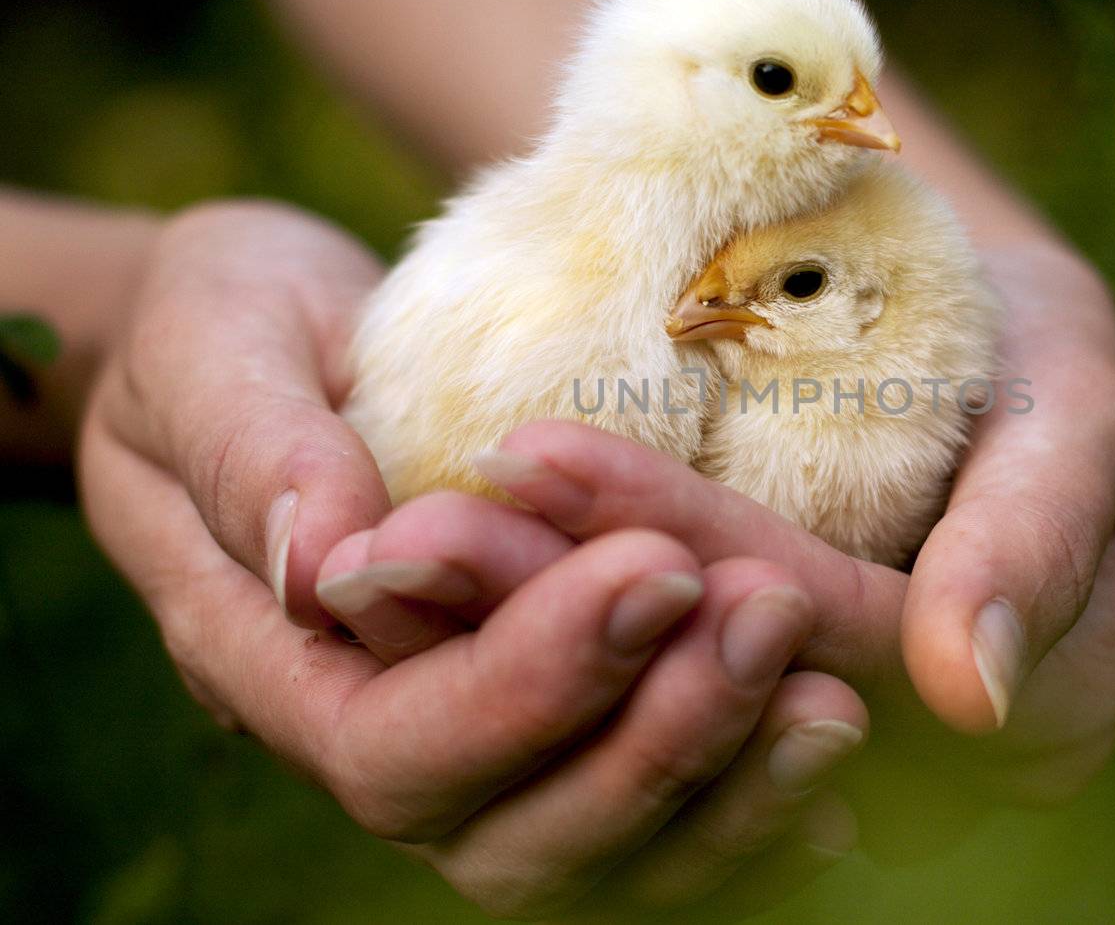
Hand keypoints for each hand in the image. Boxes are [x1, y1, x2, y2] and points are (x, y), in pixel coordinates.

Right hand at [78, 201, 869, 916]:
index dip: (532, 681)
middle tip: (768, 616)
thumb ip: (257, 454)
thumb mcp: (215, 345)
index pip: (398, 747)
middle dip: (652, 742)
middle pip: (514, 838)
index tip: (657, 567)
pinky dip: (741, 804)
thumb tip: (327, 566)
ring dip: (720, 785)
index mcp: (280, 668)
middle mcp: (379, 736)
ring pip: (598, 861)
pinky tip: (822, 745)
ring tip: (827, 697)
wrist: (270, 335)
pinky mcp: (548, 714)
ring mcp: (471, 745)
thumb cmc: (227, 325)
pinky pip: (649, 817)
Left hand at [450, 239, 1114, 816]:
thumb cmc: (1044, 354)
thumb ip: (1037, 540)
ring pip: (652, 722)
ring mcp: (819, 754)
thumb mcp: (1077, 412)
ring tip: (396, 543)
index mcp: (1023, 729)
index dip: (685, 548)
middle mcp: (913, 775)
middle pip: (719, 697)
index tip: (535, 445)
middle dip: (559, 610)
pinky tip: (429, 573)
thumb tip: (974, 695)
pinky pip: (627, 701)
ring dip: (515, 632)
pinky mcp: (744, 718)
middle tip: (416, 522)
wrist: (984, 340)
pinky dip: (526, 632)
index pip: (831, 645)